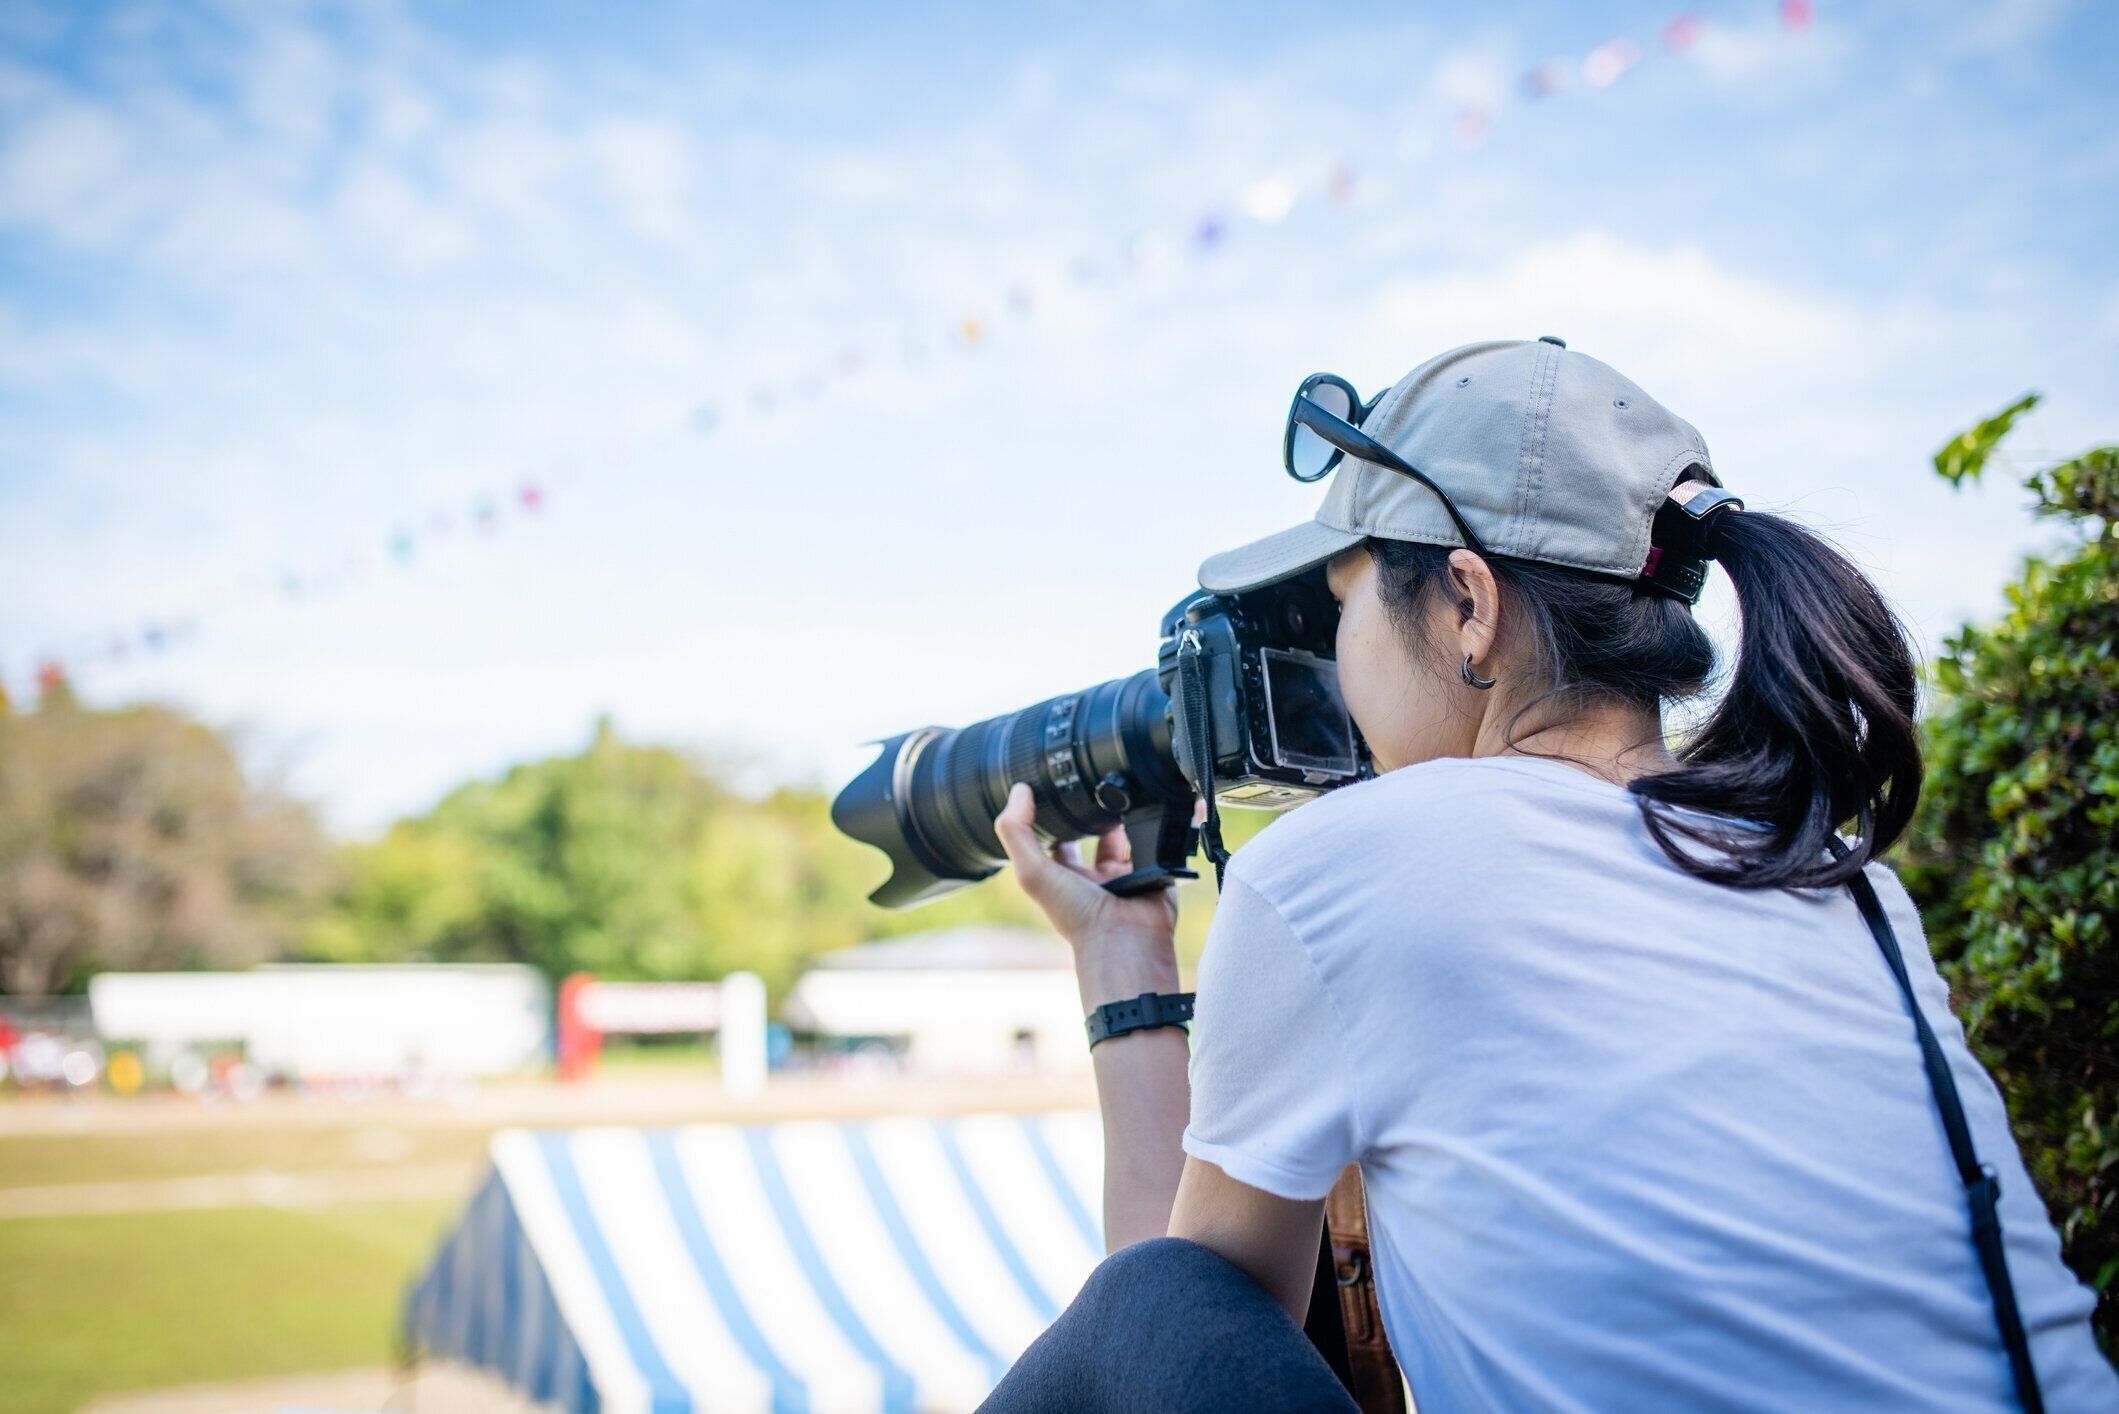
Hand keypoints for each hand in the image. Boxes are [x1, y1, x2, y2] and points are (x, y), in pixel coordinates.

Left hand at [994, 781, 1179, 974]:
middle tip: (1094, 788)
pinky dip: (1154, 826)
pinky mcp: (1152, 873)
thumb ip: (1017, 831)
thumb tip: (1019, 790)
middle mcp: (1092, 877)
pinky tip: (1149, 809)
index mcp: (1062, 877)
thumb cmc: (1077, 915)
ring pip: (1125, 836)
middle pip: (1091, 836)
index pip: (1055, 840)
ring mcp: (1124, 875)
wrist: (1126, 937)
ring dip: (1125, 816)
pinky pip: (1155, 843)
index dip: (1053, 816)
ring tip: (1122, 793)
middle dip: (1094, 814)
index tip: (1053, 788)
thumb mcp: (1032, 871)